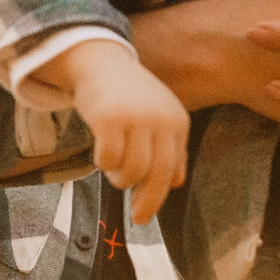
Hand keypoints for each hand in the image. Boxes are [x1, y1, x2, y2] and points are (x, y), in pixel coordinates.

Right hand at [49, 41, 187, 222]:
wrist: (102, 62)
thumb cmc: (130, 97)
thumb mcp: (159, 118)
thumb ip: (170, 148)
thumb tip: (178, 183)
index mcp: (177, 121)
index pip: (173, 170)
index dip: (159, 196)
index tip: (145, 213)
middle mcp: (161, 120)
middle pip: (156, 175)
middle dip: (146, 201)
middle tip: (137, 217)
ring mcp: (136, 118)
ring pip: (131, 171)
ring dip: (119, 177)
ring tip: (113, 166)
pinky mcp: (110, 118)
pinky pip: (107, 159)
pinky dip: (102, 162)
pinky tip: (101, 152)